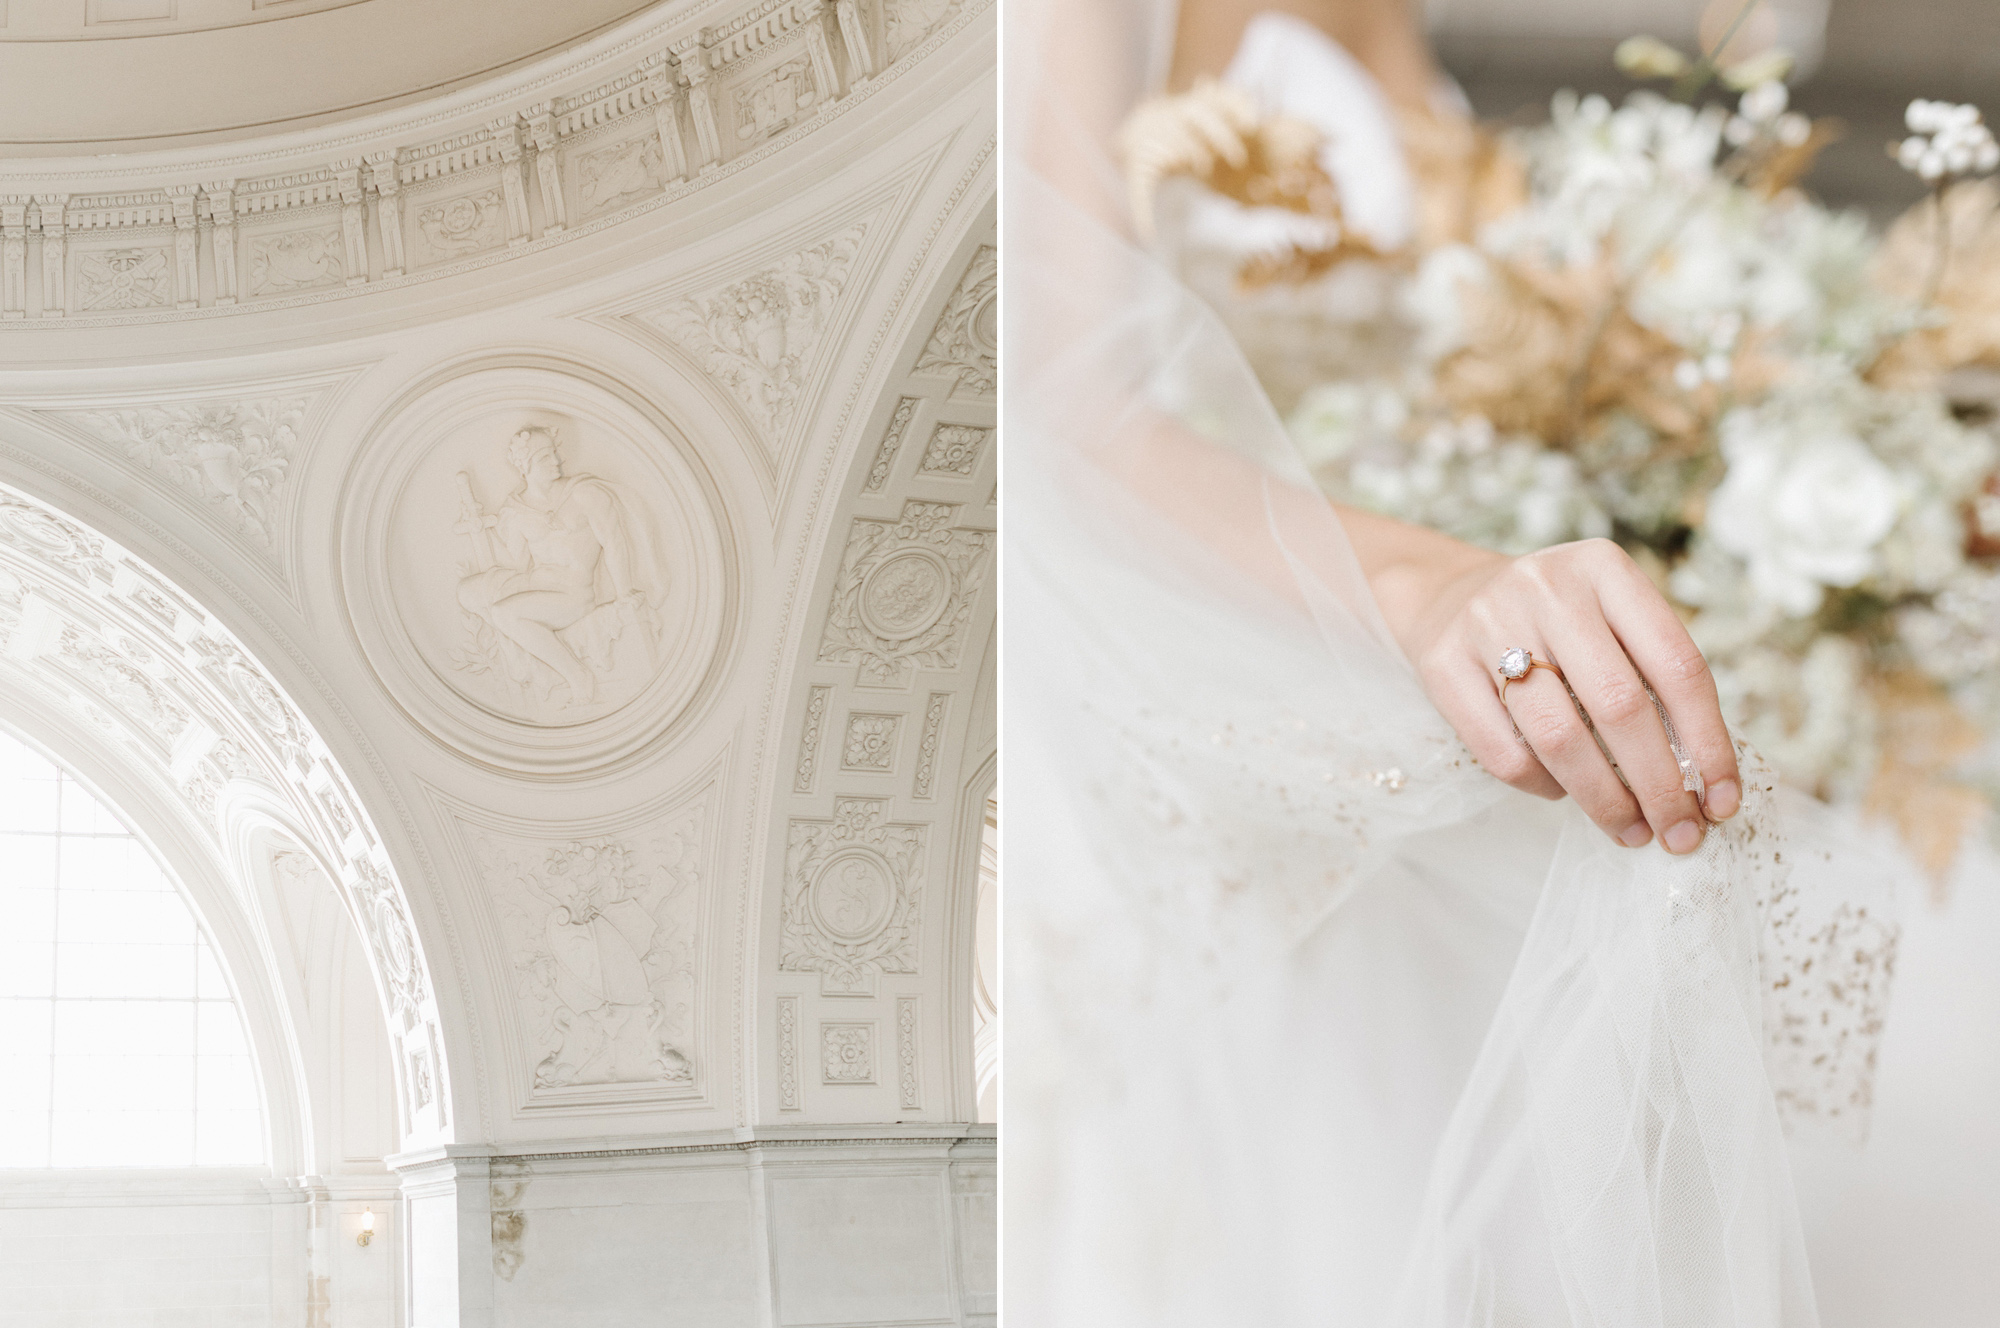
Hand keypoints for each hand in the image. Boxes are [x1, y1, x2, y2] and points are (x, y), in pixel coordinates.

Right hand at [1347, 511, 1739, 853]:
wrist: (1448, 594)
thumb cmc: (1554, 624)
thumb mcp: (1608, 620)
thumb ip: (1652, 678)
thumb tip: (1701, 783)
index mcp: (1606, 569)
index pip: (1678, 665)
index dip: (1709, 743)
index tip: (1724, 803)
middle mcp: (1547, 587)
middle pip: (1622, 706)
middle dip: (1660, 785)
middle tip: (1681, 835)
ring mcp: (1489, 623)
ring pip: (1559, 737)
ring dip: (1604, 800)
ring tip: (1630, 831)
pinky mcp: (1443, 664)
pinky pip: (1504, 753)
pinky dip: (1544, 788)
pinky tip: (1563, 792)